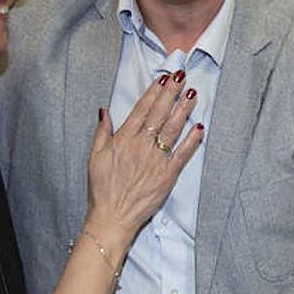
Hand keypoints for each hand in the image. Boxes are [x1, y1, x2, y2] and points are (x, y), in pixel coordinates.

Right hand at [84, 73, 202, 241]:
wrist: (112, 216)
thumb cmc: (102, 189)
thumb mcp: (94, 157)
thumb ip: (102, 132)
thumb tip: (104, 110)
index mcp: (123, 139)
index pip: (142, 110)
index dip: (154, 92)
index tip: (164, 79)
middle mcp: (141, 146)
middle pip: (159, 114)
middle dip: (171, 93)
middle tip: (182, 77)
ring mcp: (156, 160)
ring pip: (172, 129)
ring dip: (183, 110)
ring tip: (192, 94)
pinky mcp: (167, 175)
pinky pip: (182, 154)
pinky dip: (192, 140)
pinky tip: (199, 127)